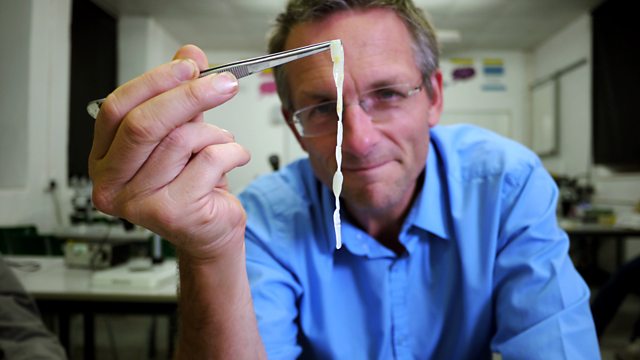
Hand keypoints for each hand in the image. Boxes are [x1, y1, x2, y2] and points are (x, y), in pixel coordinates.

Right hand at [89, 45, 250, 260]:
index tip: (188, 66)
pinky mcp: (172, 213)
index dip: (154, 82)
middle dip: (189, 96)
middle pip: (144, 124)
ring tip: (223, 140)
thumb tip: (188, 55)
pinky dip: (231, 152)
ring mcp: (138, 202)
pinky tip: (233, 157)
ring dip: (214, 132)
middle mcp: (112, 183)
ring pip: (180, 141)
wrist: (209, 230)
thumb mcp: (182, 131)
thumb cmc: (192, 183)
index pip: (117, 109)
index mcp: (104, 158)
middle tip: (222, 83)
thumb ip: (180, 94)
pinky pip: (208, 161)